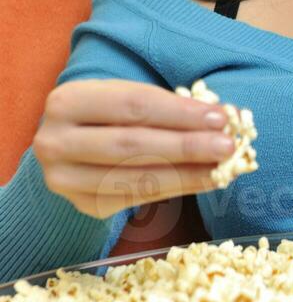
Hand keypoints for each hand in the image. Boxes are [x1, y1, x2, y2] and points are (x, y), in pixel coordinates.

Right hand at [34, 80, 237, 218]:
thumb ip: (168, 107)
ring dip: (186, 174)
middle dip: (187, 146)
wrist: (71, 141)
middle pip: (133, 145)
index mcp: (68, 101)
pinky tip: (203, 180)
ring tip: (223, 168)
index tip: (219, 117)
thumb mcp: (127, 96)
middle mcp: (57, 141)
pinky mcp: (82, 204)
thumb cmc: (109, 112)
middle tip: (228, 146)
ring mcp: (65, 179)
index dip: (179, 112)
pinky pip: (136, 198)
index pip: (134, 105)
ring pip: (136, 178)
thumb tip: (224, 118)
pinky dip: (175, 189)